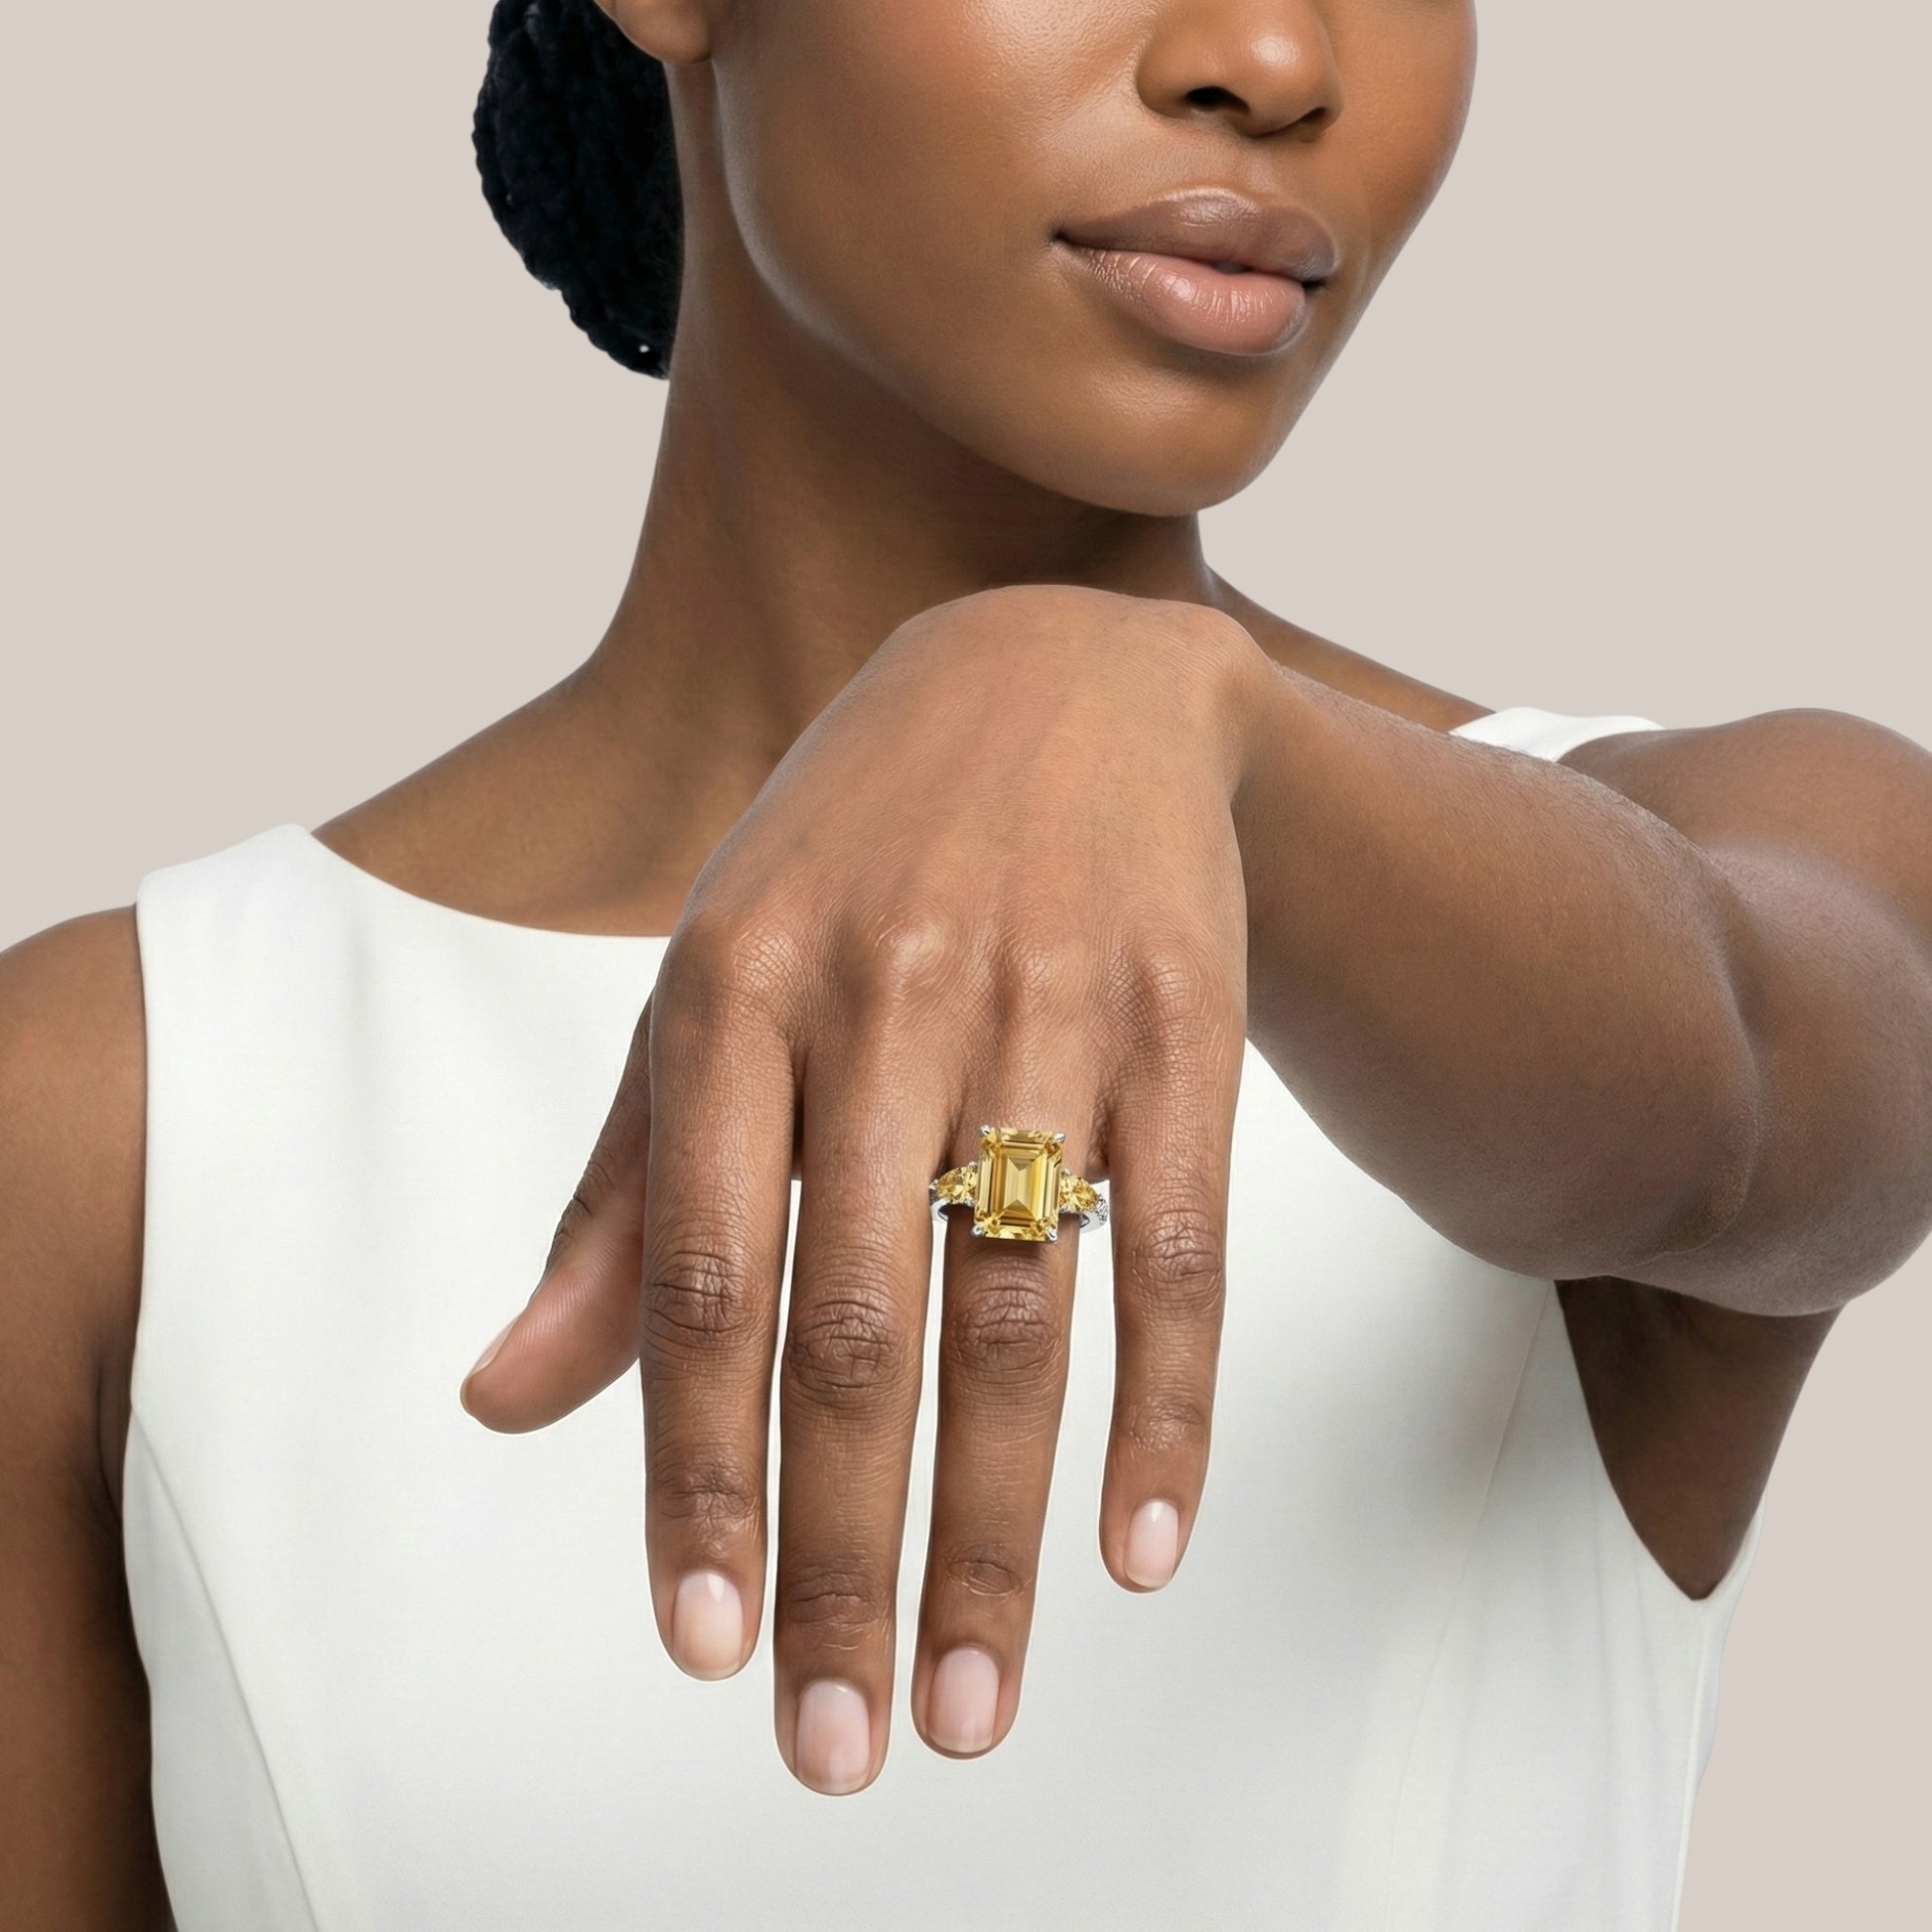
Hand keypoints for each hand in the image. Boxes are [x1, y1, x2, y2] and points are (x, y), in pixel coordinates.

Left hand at [462, 583, 1262, 1792]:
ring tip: (981, 1702)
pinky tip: (1139, 1553)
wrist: (1063, 681)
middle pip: (857, 1327)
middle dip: (844, 1559)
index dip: (693, 1478)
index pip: (698, 1279)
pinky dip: (1164, 1413)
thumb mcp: (713, 987)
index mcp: (733, 992)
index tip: (700, 1652)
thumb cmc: (855, 861)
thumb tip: (498, 1404)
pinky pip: (1176, 1245)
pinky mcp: (1182, 1018)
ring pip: (1017, 1312)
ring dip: (998, 1531)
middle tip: (842, 1746)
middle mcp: (882, 998)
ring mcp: (1045, 1003)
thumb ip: (621, 1198)